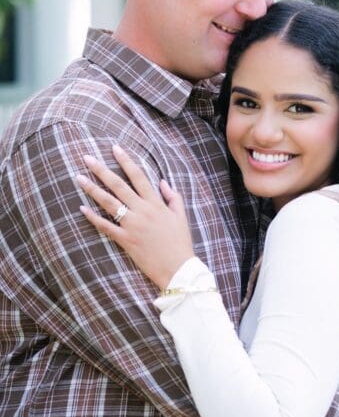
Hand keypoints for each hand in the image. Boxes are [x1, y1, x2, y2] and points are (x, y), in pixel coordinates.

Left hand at [77, 145, 194, 289]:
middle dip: (101, 169)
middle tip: (86, 158)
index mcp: (155, 203)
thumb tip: (162, 181)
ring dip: (92, 189)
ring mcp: (132, 225)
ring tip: (79, 178)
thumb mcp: (181, 216)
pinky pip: (106, 226)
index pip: (138, 176)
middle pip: (118, 185)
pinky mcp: (125, 240)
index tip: (115, 148)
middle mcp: (142, 210)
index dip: (126, 161)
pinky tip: (82, 208)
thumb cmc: (180, 242)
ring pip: (108, 202)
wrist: (177, 268)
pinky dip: (93, 218)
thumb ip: (173, 196)